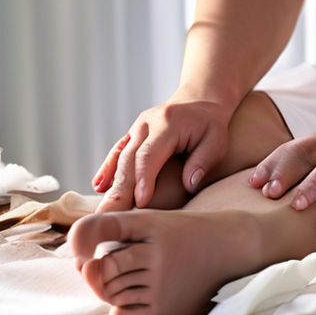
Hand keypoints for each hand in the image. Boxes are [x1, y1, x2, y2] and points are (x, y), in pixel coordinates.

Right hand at [92, 95, 232, 211]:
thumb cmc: (210, 124)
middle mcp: (146, 124)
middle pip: (128, 159)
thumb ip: (203, 161)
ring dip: (110, 184)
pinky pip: (117, 152)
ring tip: (102, 209)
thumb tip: (188, 186)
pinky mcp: (132, 135)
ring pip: (119, 158)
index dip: (143, 179)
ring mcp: (136, 128)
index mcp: (166, 124)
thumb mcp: (216, 139)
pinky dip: (107, 170)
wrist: (199, 100)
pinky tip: (99, 187)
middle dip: (119, 189)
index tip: (140, 202)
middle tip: (110, 215)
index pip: (149, 154)